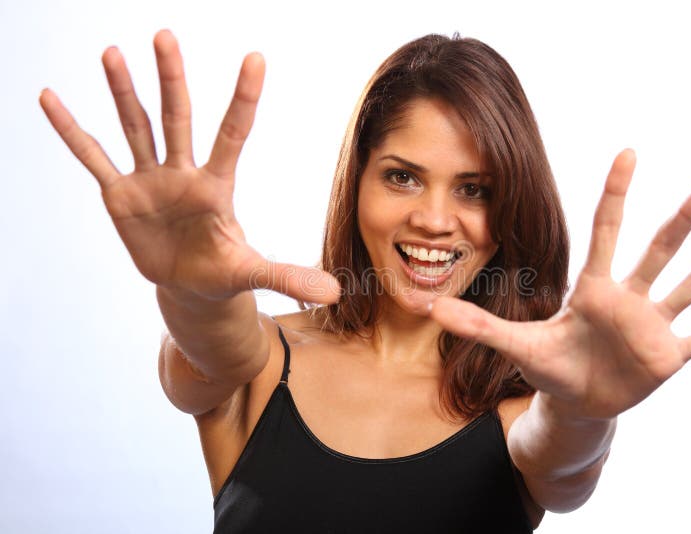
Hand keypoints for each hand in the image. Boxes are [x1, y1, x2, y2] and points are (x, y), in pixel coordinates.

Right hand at [40, 30, 339, 302]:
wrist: (189, 285)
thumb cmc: (224, 272)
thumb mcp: (253, 274)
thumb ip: (289, 276)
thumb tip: (335, 290)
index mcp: (217, 186)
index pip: (233, 134)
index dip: (244, 98)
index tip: (256, 57)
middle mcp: (183, 173)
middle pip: (177, 117)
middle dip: (171, 79)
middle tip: (165, 35)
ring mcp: (150, 180)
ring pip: (136, 127)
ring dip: (123, 92)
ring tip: (111, 52)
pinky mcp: (120, 195)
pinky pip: (93, 158)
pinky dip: (72, 130)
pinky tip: (51, 98)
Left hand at [429, 149, 690, 419]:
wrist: (575, 401)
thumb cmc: (549, 365)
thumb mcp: (515, 344)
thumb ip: (478, 324)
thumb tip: (430, 308)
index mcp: (594, 289)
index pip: (605, 231)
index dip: (615, 193)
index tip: (628, 152)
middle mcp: (630, 298)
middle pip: (658, 249)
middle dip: (683, 219)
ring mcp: (654, 325)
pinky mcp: (671, 355)